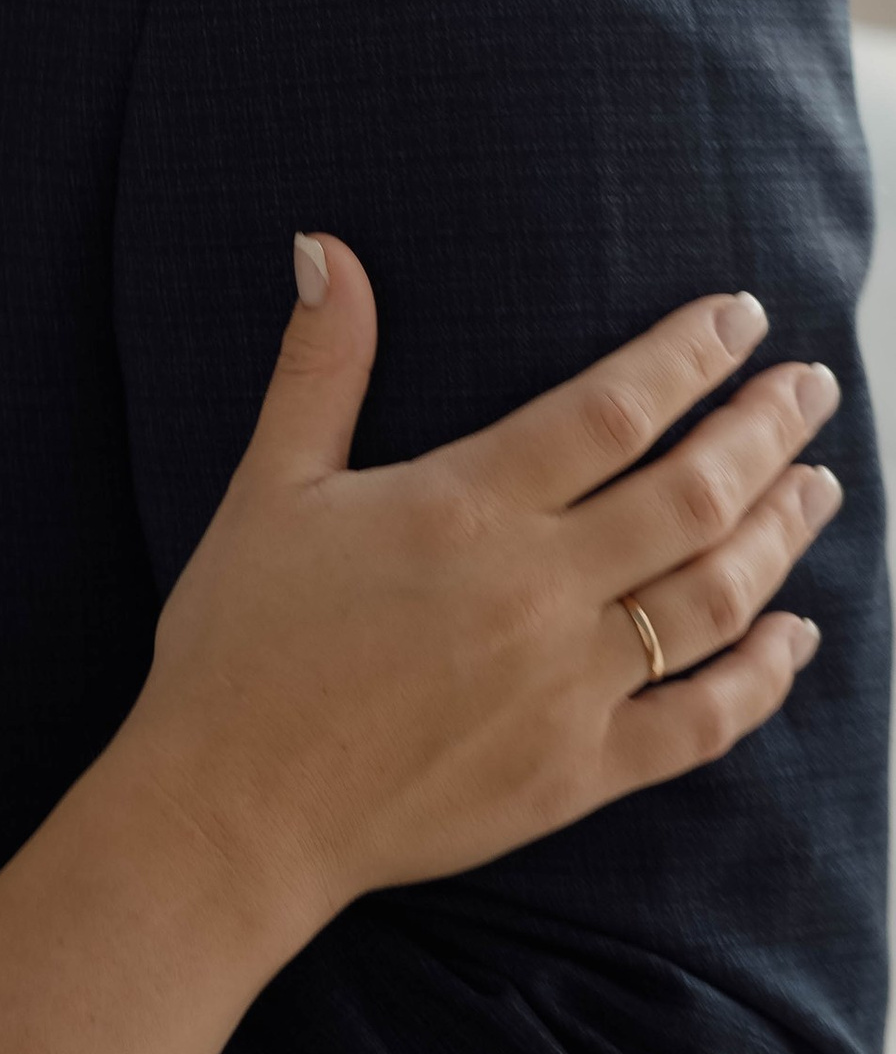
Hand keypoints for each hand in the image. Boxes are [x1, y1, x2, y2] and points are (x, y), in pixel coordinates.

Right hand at [128, 242, 836, 925]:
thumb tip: (326, 245)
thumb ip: (319, 366)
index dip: (689, 355)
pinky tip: (796, 634)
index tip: (742, 314)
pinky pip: (702, 721)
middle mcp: (537, 592)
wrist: (233, 808)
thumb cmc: (239, 641)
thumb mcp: (267, 487)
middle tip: (813, 386)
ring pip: (714, 597)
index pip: (613, 410)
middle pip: (693, 495)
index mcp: (466, 510)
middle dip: (766, 430)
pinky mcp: (578, 772)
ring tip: (819, 484)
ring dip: (782, 533)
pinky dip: (763, 676)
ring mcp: (569, 688)